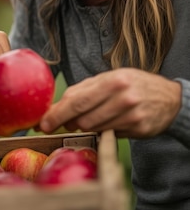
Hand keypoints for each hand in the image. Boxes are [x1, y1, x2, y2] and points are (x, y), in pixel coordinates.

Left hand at [38, 68, 181, 137]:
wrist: (169, 97)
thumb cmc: (131, 84)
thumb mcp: (108, 79)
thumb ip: (82, 90)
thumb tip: (55, 107)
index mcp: (113, 81)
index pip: (76, 101)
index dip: (57, 114)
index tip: (43, 124)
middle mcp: (123, 98)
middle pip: (83, 118)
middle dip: (67, 123)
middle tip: (62, 123)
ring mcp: (132, 115)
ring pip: (94, 129)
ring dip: (85, 127)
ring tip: (89, 118)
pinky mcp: (139, 130)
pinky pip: (110, 135)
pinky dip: (103, 130)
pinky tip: (109, 121)